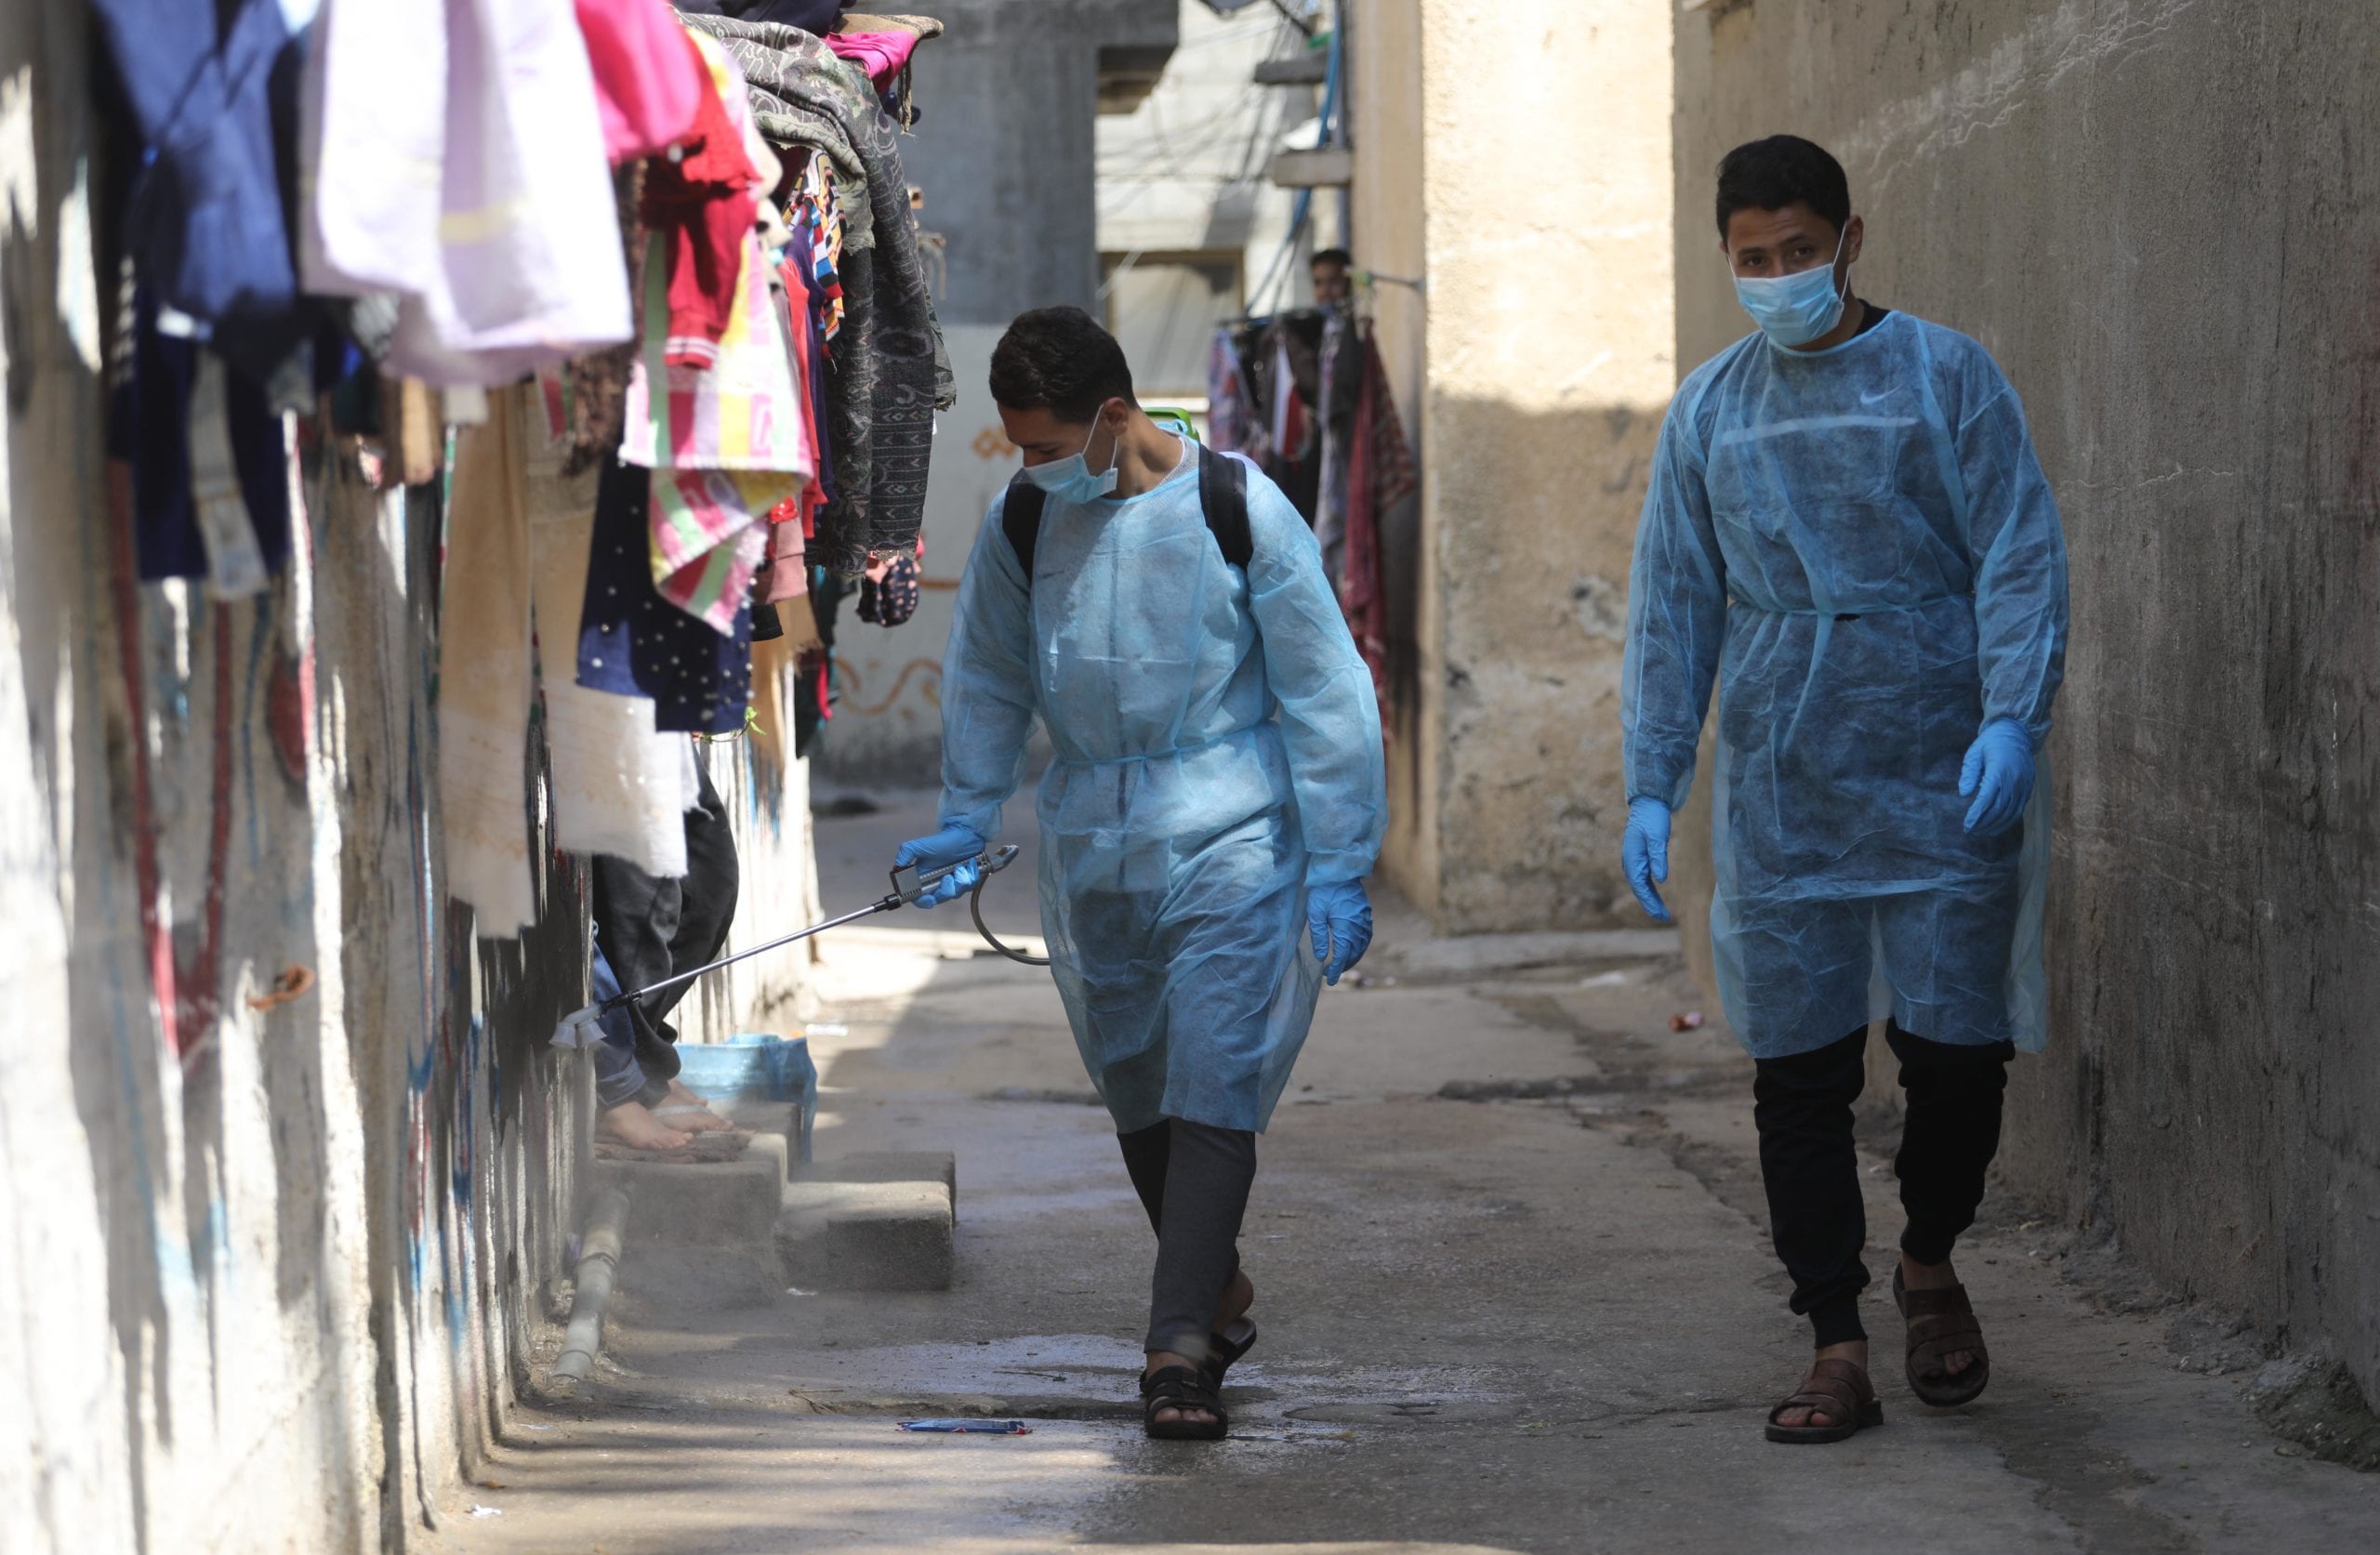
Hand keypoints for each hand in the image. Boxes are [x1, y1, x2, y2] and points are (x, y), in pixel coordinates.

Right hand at [893, 823, 986, 908]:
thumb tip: (897, 868)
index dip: (924, 901)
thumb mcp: (921, 845)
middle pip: (939, 898)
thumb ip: (906, 853)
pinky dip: (970, 876)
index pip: (919, 898)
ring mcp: (951, 883)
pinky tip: (967, 866)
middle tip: (949, 876)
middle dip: (946, 889)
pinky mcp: (965, 881)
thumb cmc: (944, 840)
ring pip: (955, 894)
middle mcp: (936, 882)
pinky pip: (969, 887)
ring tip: (959, 867)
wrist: (966, 835)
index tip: (930, 898)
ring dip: (959, 880)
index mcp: (923, 877)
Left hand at [1306, 880, 1372, 985]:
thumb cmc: (1323, 890)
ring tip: (1340, 964)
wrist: (1339, 870)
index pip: (1342, 955)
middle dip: (1343, 965)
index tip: (1329, 979)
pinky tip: (1352, 949)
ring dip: (1352, 958)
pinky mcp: (1366, 914)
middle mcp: (1359, 926)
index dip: (1336, 969)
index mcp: (1346, 927)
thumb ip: (1318, 935)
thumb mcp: (1315, 913)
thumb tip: (1320, 957)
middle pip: (1354, 953)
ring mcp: (1365, 920)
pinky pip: (1365, 937)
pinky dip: (1359, 947)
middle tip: (1330, 974)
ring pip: (1361, 946)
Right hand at [1623, 797, 1672, 922]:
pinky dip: (1650, 889)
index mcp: (1632, 859)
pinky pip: (1643, 878)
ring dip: (1650, 899)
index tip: (1662, 914)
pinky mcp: (1639, 858)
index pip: (1641, 887)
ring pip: (1641, 885)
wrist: (1647, 803)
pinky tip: (1656, 895)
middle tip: (1664, 918)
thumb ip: (1658, 858)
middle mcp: (1630, 863)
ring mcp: (1633, 860)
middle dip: (1650, 905)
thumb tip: (1661, 880)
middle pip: (1639, 890)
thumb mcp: (1657, 837)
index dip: (1651, 902)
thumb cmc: (1653, 818)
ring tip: (1661, 912)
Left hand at [1958, 720, 2034, 836]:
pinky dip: (2008, 821)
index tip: (1967, 825)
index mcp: (1999, 771)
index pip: (1987, 798)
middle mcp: (2014, 780)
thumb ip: (1969, 773)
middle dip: (1984, 823)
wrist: (2017, 733)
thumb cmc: (1991, 742)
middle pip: (1999, 808)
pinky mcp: (2028, 788)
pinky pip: (2019, 809)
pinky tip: (1996, 827)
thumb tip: (1963, 793)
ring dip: (1995, 825)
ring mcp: (2024, 785)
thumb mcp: (1974, 753)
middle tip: (1970, 831)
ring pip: (2010, 812)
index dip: (1977, 814)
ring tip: (1981, 832)